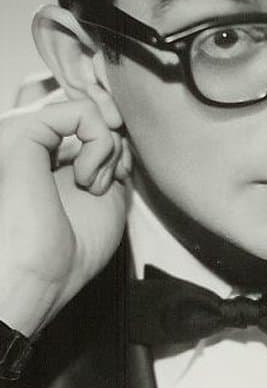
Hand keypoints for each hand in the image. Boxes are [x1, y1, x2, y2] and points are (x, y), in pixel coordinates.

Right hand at [0, 86, 131, 336]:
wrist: (39, 277)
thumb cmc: (70, 250)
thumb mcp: (107, 197)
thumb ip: (111, 158)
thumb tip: (116, 128)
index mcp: (48, 158)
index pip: (93, 125)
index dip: (117, 145)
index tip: (120, 176)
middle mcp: (33, 142)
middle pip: (94, 114)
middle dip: (115, 146)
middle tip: (104, 184)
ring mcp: (25, 132)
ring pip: (91, 109)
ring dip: (107, 150)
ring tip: (91, 186)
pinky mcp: (24, 129)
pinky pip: (84, 110)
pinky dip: (101, 143)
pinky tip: (86, 178)